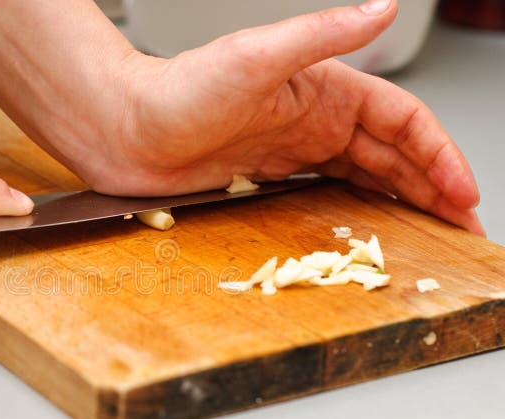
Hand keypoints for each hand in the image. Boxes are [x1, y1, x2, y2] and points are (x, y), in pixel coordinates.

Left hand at [0, 0, 481, 233]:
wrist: (120, 128)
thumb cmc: (175, 91)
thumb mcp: (255, 58)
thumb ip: (321, 35)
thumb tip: (383, 7)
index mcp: (322, 89)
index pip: (402, 121)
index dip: (439, 156)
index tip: (462, 195)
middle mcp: (312, 118)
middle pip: (392, 152)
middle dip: (433, 186)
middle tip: (462, 226)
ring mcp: (290, 148)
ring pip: (364, 174)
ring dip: (402, 200)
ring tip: (433, 231)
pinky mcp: (265, 174)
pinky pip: (326, 191)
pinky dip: (356, 207)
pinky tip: (372, 226)